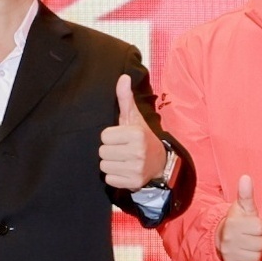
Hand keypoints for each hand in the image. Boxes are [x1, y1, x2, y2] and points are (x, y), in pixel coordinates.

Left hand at [98, 76, 159, 194]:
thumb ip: (125, 98)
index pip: (104, 136)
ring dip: (111, 164)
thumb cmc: (141, 137)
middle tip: (122, 150)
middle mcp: (137, 152)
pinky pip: (109, 179)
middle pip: (102, 152)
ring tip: (123, 160)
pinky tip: (124, 170)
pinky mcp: (133, 183)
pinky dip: (114, 176)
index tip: (121, 138)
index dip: (110, 137)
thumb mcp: (134, 118)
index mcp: (136, 134)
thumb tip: (122, 77)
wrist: (159, 162)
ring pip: (104, 166)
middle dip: (110, 150)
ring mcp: (136, 169)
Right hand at [216, 175, 261, 260]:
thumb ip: (245, 193)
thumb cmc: (236, 222)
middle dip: (260, 239)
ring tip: (250, 245)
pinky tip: (247, 254)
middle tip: (252, 236)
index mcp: (234, 224)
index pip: (261, 227)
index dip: (261, 226)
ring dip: (257, 251)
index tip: (254, 225)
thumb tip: (246, 177)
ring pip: (258, 255)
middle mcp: (231, 240)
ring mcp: (232, 254)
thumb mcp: (241, 207)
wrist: (219, 240)